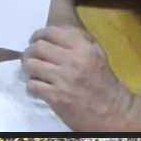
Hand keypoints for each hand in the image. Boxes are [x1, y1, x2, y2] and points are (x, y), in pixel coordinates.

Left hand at [22, 24, 136, 130]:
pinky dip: (32, 85)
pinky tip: (38, 87)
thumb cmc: (103, 81)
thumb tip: (57, 29)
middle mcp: (72, 61)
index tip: (35, 40)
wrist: (110, 110)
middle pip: (37, 47)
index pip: (51, 32)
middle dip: (30, 51)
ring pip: (31, 65)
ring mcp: (62, 79)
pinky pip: (32, 85)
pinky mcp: (55, 96)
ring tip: (34, 72)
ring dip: (29, 68)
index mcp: (83, 48)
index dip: (38, 34)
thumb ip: (79, 38)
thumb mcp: (98, 53)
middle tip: (32, 56)